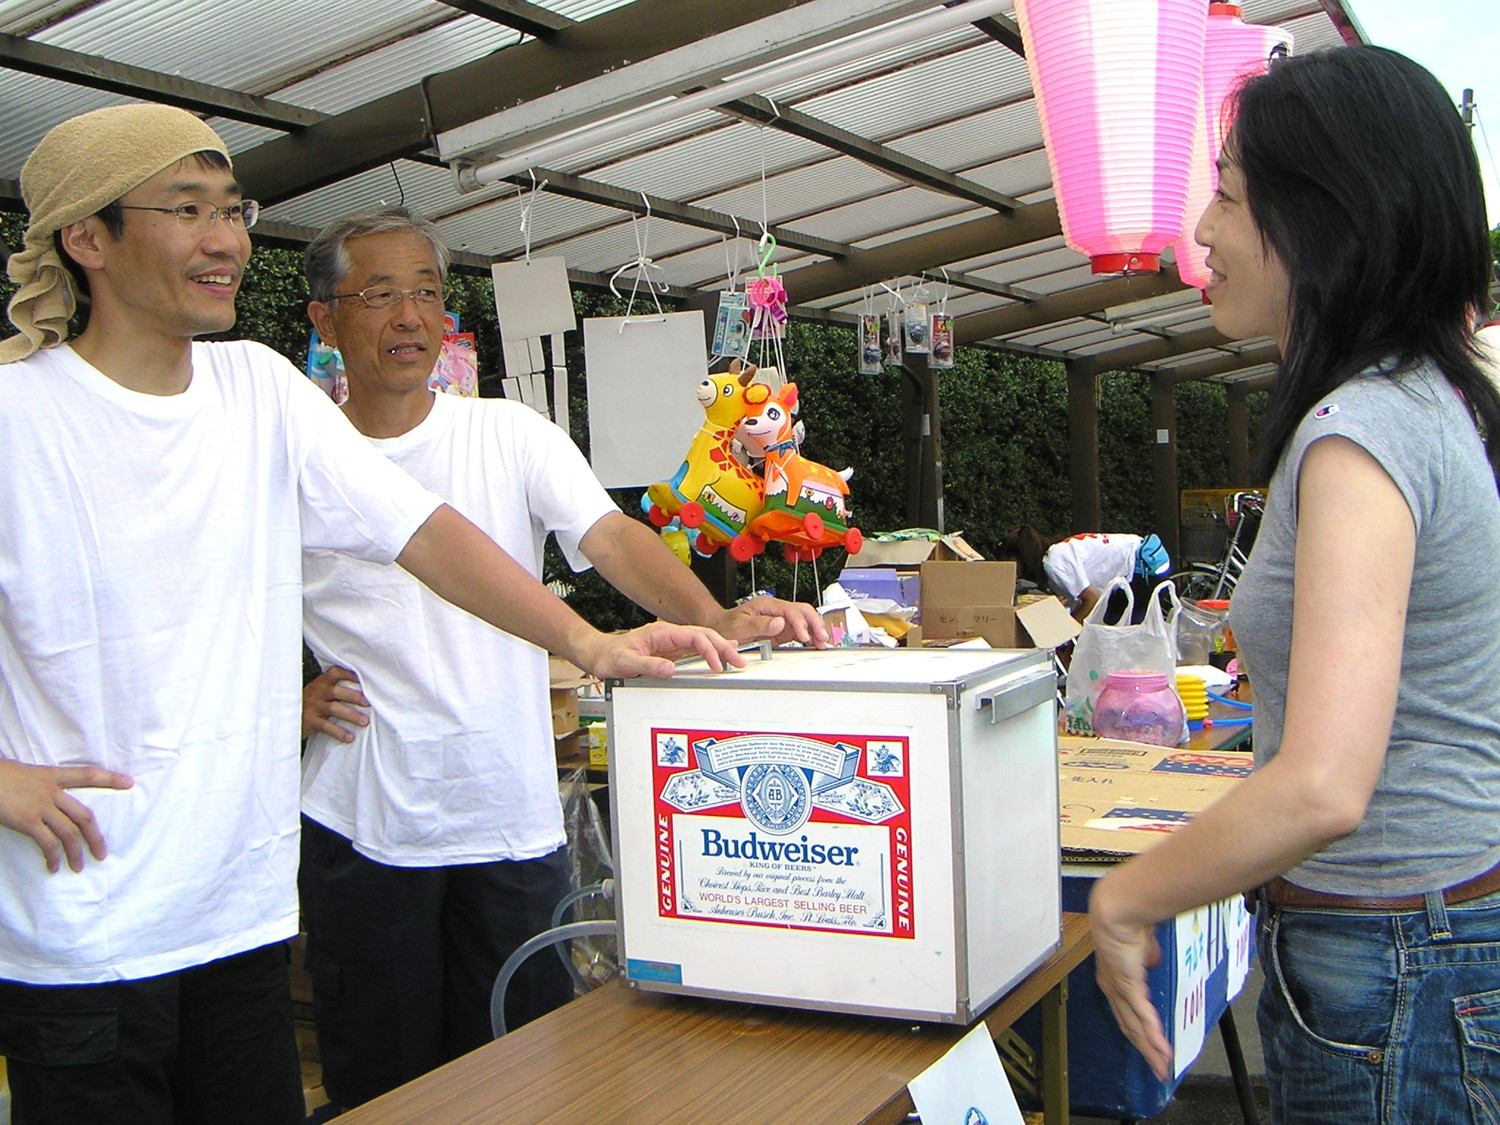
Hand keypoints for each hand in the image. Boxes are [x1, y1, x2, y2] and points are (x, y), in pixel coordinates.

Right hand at [0, 759, 133, 873]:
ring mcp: (41, 806)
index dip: (109, 778)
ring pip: (70, 833)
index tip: (130, 782)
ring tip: (79, 867)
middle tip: (103, 853)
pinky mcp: (28, 821)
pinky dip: (53, 857)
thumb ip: (34, 785)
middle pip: (84, 815)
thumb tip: (40, 797)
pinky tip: (54, 866)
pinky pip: (48, 843)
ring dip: (77, 852)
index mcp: (50, 776)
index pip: (86, 775)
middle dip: (96, 836)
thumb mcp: (20, 774)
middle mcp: (50, 791)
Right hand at [303, 666, 369, 742]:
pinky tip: (350, 737)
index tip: (364, 678)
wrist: (284, 718)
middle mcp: (317, 692)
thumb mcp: (319, 692)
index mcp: (321, 683)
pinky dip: (339, 732)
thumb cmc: (308, 704)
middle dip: (354, 696)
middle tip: (368, 703)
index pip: (335, 673)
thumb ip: (334, 689)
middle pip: (337, 691)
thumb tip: (363, 692)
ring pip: (334, 709)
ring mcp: (313, 707)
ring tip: (365, 721)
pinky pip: (327, 726)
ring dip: (351, 715)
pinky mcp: (310, 721)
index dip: (349, 674)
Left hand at [579, 622, 747, 678]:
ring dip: (721, 649)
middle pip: (704, 636)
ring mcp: (671, 643)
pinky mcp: (670, 652)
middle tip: (739, 661)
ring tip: (737, 660)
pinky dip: (711, 652)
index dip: (709, 650)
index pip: (694, 637)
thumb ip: (648, 665)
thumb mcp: (626, 662)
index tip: (716, 665)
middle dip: (724, 647)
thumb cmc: (610, 656)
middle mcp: (669, 635)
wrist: (599, 655)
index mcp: (662, 632)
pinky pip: (696, 650)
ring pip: (703, 641)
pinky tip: (721, 656)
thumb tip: (671, 669)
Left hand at [713, 596, 829, 648]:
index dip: (800, 623)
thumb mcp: (740, 626)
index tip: (804, 637)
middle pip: (803, 611)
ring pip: (805, 620)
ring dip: (815, 630)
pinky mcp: (781, 629)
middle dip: (814, 623)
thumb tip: (780, 622)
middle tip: (822, 638)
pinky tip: (815, 643)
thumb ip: (760, 624)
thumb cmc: (727, 626)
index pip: (790, 610)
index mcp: (767, 605)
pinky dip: (809, 636)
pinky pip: (799, 631)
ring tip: (823, 643)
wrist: (720, 628)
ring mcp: (780, 619)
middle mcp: (776, 609)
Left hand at [1089, 874, 1170, 1080]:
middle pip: (1130, 1028)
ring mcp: (1119, 990)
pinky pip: (1144, 1018)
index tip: (1148, 1046)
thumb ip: (1148, 955)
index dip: (1137, 1031)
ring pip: (1136, 1029)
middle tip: (1157, 1068)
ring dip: (1151, 1050)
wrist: (1117, 911)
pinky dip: (1155, 1037)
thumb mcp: (1142, 944)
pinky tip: (1164, 1051)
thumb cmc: (1128, 920)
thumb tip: (1153, 960)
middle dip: (1145, 1050)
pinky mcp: (1128, 988)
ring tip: (1163, 1067)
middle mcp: (1113, 988)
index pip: (1126, 1011)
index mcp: (1113, 978)